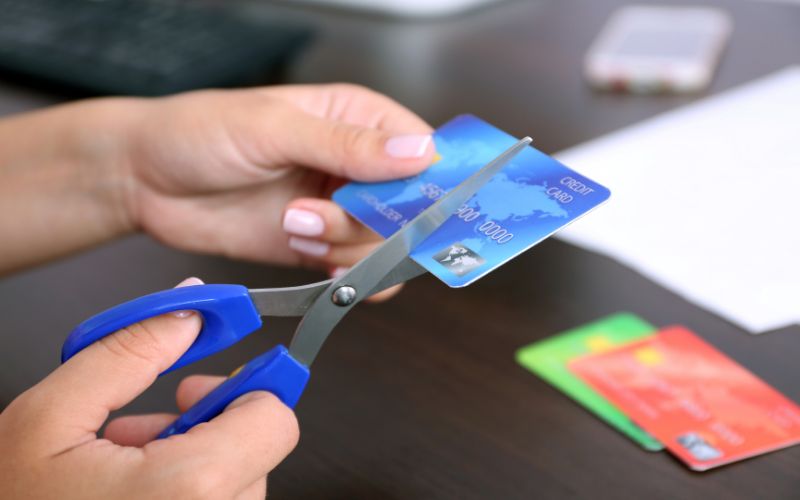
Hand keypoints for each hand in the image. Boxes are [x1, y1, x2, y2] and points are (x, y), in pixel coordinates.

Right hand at [0, 279, 297, 498]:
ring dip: (190, 457)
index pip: (275, 421)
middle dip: (205, 424)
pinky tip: (133, 487)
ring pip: (239, 481)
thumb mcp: (47, 417)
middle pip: (257, 450)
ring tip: (125, 459)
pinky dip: (188, 490)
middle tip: (146, 421)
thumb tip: (189, 312)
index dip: (244, 388)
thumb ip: (127, 353)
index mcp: (185, 491)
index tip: (207, 381)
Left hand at [122, 84, 434, 275]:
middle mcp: (357, 166)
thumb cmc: (200, 133)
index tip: (417, 207)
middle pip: (411, 209)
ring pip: (386, 246)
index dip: (430, 183)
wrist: (145, 181)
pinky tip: (313, 258)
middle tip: (320, 211)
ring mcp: (339, 209)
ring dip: (346, 245)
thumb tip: (418, 153)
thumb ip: (346, 146)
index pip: (424, 152)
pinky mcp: (318, 246)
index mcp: (358, 120)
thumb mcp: (274, 129)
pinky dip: (345, 277)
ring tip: (294, 223)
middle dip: (375, 222)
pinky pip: (358, 272)